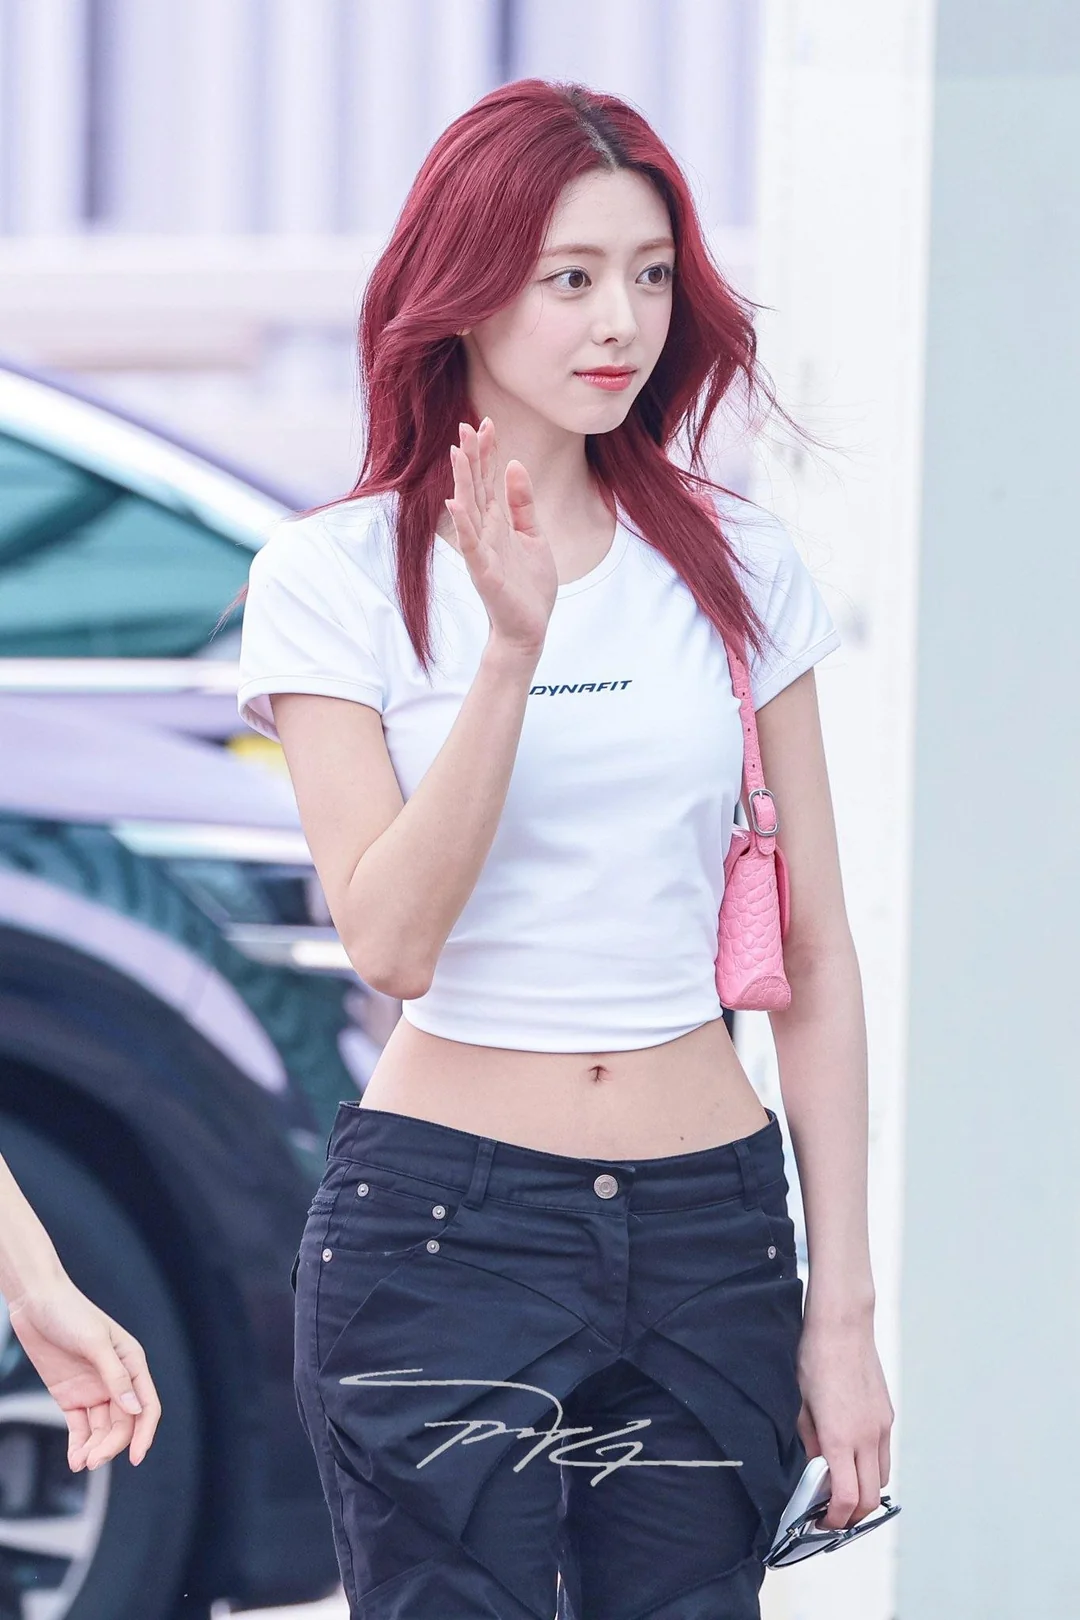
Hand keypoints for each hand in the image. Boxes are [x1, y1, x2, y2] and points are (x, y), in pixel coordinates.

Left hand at [7, 1274, 161, 1470]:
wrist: (35, 1302)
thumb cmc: (69, 1313)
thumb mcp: (94, 1342)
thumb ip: (115, 1376)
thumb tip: (135, 1408)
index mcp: (131, 1363)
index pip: (147, 1405)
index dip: (145, 1433)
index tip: (136, 1457)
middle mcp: (116, 1380)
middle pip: (123, 1423)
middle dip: (111, 1445)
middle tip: (93, 1462)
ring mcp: (93, 1389)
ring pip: (102, 1429)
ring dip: (95, 1448)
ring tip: (81, 1463)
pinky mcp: (71, 1396)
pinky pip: (80, 1427)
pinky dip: (78, 1445)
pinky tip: (74, 1459)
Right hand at [445, 419, 557, 656]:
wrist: (529, 628)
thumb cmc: (530, 586)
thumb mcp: (533, 535)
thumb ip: (522, 503)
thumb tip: (515, 464)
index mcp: (497, 523)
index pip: (488, 480)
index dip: (487, 452)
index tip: (487, 422)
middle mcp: (485, 532)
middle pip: (475, 488)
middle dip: (471, 457)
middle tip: (466, 425)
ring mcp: (481, 551)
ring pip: (469, 509)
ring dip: (462, 481)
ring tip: (457, 452)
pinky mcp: (484, 572)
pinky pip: (470, 544)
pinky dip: (462, 523)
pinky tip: (455, 502)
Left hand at [794, 1315, 894, 1531]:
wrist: (843, 1325)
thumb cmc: (814, 1358)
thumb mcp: (799, 1404)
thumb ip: (808, 1442)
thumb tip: (815, 1469)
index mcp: (840, 1437)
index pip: (848, 1498)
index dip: (836, 1519)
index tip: (822, 1522)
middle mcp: (867, 1437)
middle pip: (871, 1499)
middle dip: (853, 1516)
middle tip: (832, 1515)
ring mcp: (881, 1426)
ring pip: (882, 1479)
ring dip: (866, 1492)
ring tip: (842, 1488)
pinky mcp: (888, 1415)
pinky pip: (884, 1454)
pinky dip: (872, 1467)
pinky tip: (852, 1458)